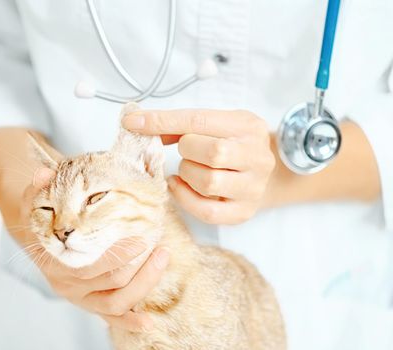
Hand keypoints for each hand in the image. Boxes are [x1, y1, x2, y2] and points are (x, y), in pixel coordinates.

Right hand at [16, 168, 169, 331]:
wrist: (38, 239)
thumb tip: (43, 172)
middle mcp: (66, 284)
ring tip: (163, 260)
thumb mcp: (35, 199)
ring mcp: (79, 297)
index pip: (91, 266)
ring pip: (115, 303)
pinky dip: (129, 321)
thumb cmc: (44, 218)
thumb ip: (38, 186)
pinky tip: (148, 321)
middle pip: (110, 283)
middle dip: (140, 268)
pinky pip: (110, 318)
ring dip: (143, 285)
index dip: (119, 256)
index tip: (143, 239)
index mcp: (55, 261)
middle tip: (162, 248)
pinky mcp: (88, 304)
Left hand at [122, 109, 274, 223]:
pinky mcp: (244, 212)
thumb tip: (137, 124)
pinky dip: (185, 198)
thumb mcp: (216, 126)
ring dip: (187, 174)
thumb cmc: (233, 145)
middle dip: (187, 151)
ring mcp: (253, 187)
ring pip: (209, 182)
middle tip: (187, 151)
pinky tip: (181, 185)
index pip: (200, 121)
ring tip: (190, 168)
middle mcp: (257, 157)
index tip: (133, 122)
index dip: (163, 121)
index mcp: (248, 126)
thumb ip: (180, 126)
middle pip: (213, 152)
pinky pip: (207, 211)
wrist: (267, 174)